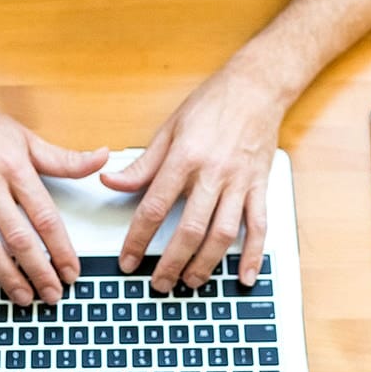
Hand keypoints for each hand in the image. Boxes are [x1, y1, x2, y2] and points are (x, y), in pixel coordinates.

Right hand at [0, 67, 107, 306]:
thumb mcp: (27, 138)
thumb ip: (64, 158)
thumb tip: (102, 159)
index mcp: (14, 168)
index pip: (44, 215)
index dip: (61, 247)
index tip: (72, 270)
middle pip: (17, 237)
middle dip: (38, 270)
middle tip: (53, 294)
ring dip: (5, 277)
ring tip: (23, 297)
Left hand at [100, 59, 282, 289]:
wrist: (255, 88)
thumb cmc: (211, 104)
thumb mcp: (169, 128)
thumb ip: (142, 163)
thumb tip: (110, 182)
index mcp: (185, 158)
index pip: (155, 207)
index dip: (138, 238)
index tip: (128, 260)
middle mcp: (213, 173)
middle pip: (190, 229)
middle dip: (171, 262)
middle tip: (158, 283)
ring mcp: (239, 182)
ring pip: (223, 234)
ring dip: (206, 264)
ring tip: (190, 282)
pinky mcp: (260, 186)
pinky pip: (259, 226)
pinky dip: (253, 255)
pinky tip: (245, 277)